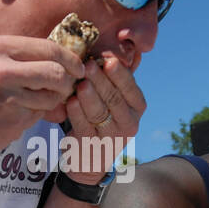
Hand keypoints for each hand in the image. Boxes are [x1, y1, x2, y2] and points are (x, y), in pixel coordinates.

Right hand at [0, 35, 84, 164]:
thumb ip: (18, 59)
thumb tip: (59, 61)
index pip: (48, 47)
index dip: (70, 59)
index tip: (77, 68)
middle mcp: (3, 67)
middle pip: (57, 71)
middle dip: (68, 82)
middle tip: (67, 88)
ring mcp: (8, 95)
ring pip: (52, 96)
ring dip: (53, 103)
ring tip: (37, 104)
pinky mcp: (12, 120)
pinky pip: (39, 115)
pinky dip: (36, 118)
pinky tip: (17, 117)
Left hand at [61, 55, 145, 183]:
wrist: (90, 158)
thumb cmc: (100, 118)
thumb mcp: (112, 98)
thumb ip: (113, 78)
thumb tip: (113, 49)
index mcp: (137, 107)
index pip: (130, 88)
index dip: (120, 74)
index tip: (108, 60)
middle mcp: (129, 123)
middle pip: (115, 98)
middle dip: (101, 80)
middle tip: (88, 66)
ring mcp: (112, 138)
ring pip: (101, 113)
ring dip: (90, 96)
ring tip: (80, 83)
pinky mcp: (93, 148)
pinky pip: (85, 127)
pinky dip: (77, 114)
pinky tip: (71, 102)